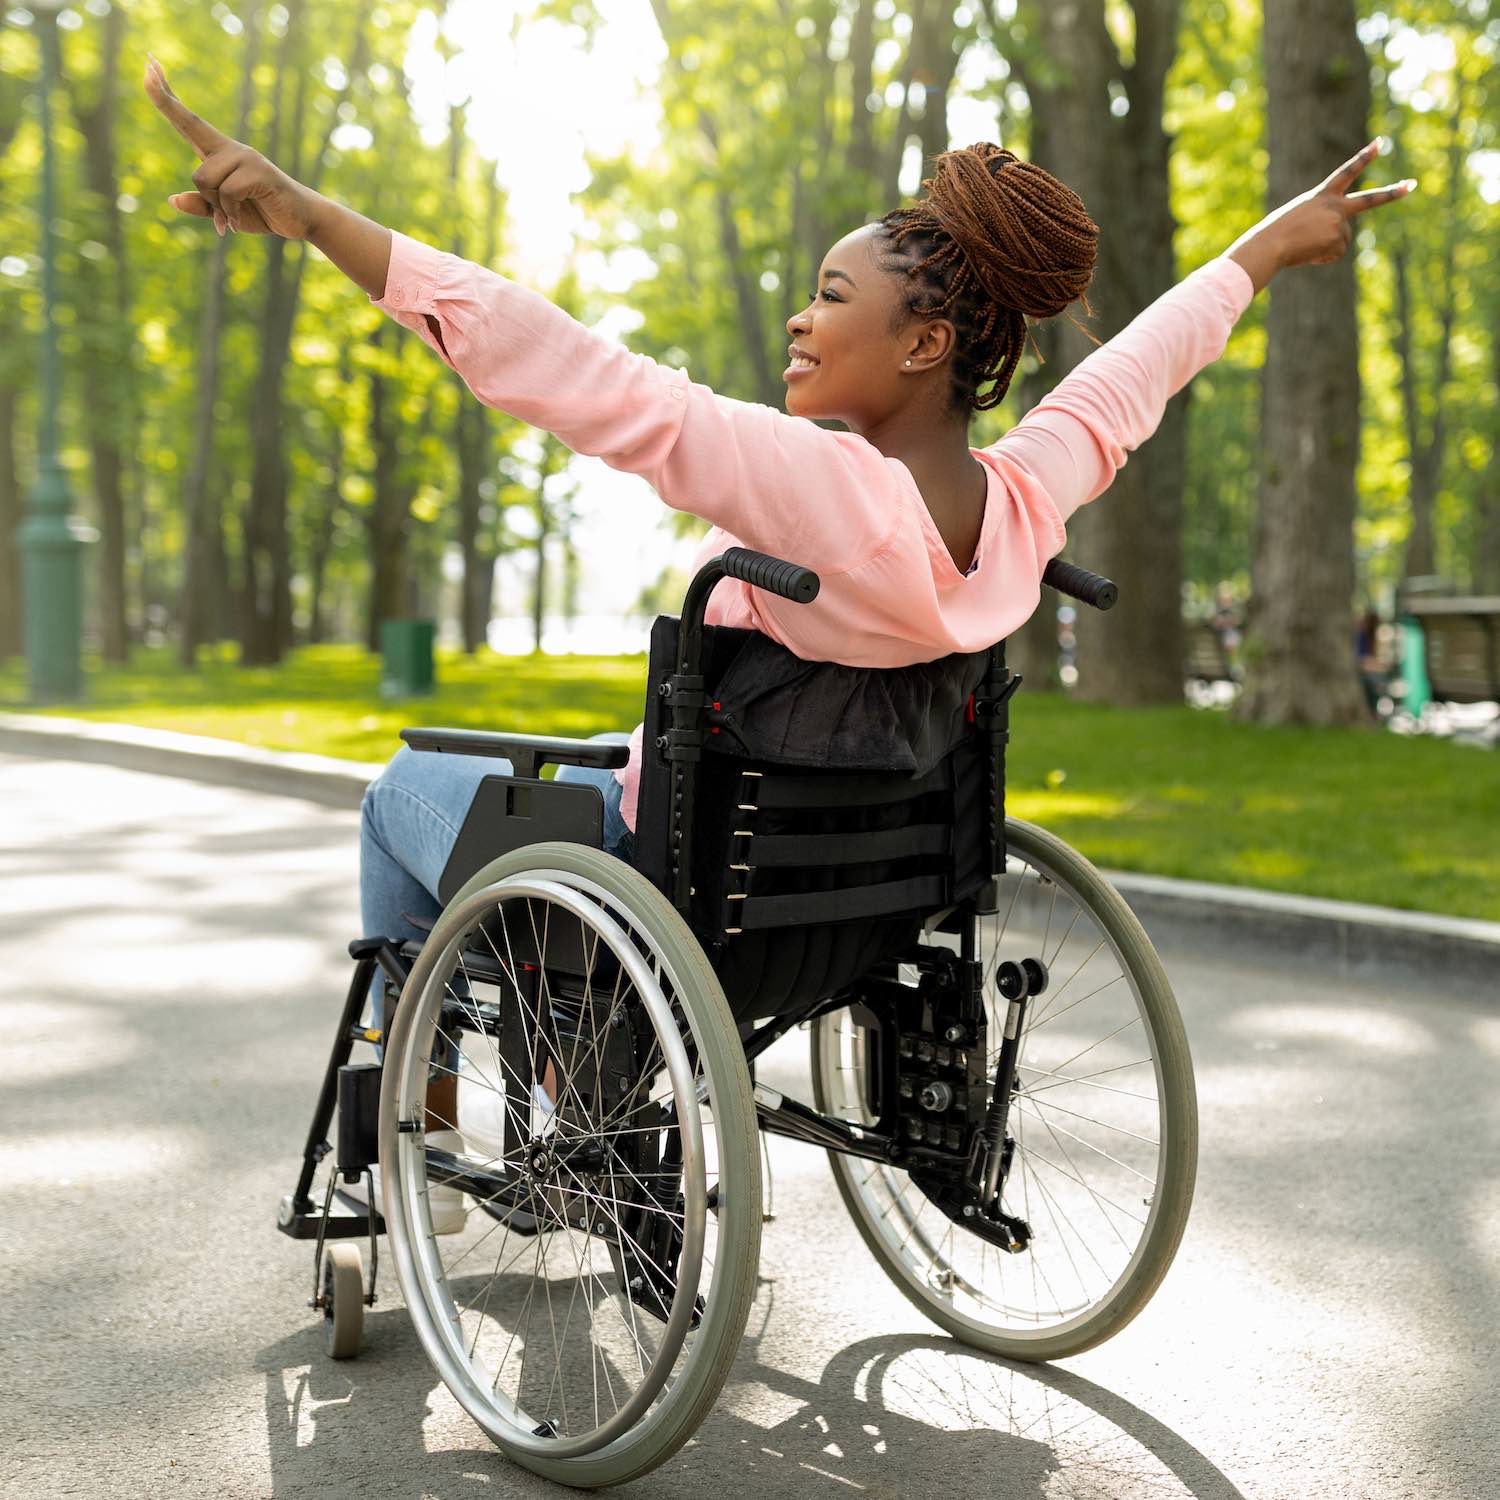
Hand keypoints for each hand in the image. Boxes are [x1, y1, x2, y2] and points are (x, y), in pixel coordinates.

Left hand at [145, 53, 320, 239]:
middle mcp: (230, 149)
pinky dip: (229, 212)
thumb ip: (202, 205)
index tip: (149, 65)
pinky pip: (227, 191)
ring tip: (230, 218)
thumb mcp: (226, 213)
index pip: (188, 121)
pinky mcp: (258, 171)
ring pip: (204, 177)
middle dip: (164, 98)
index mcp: (219, 154)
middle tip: (146, 60)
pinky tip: (238, 221)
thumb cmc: (263, 212)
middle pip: (189, 127)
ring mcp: (245, 157)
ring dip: (214, 205)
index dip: (167, 96)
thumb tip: (173, 199)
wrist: (301, 220)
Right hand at [1228, 140, 1415, 291]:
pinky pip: (1335, 254)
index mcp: (1322, 195)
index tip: (1380, 144)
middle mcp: (1336, 206)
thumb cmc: (1275, 233)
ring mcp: (1340, 223)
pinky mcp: (1339, 241)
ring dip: (1325, 247)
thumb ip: (1321, 221)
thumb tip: (1339, 242)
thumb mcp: (1298, 218)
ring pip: (1342, 239)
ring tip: (1305, 245)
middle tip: (1412, 184)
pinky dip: (1322, 257)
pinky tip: (1308, 254)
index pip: (1347, 171)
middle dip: (1393, 193)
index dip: (1364, 157)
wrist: (1271, 245)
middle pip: (1370, 200)